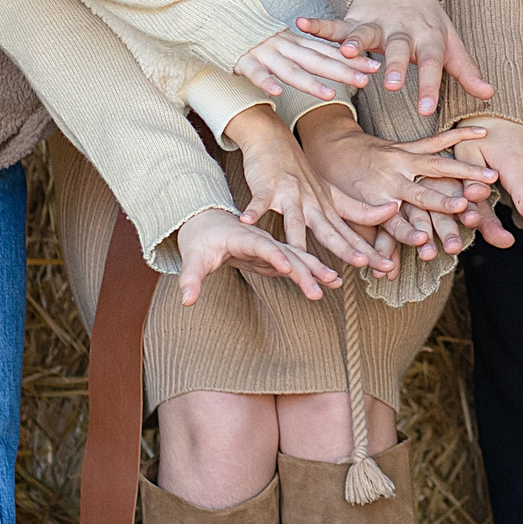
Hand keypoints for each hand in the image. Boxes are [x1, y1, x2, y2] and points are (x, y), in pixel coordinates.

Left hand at [173, 207, 334, 303]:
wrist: (209, 222)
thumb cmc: (200, 241)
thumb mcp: (192, 258)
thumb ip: (190, 279)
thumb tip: (186, 301)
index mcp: (241, 236)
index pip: (259, 246)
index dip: (272, 256)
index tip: (286, 267)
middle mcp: (261, 239)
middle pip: (285, 252)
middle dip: (304, 269)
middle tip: (320, 287)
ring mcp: (270, 246)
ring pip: (298, 255)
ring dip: (316, 268)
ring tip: (336, 281)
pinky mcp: (274, 254)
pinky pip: (298, 261)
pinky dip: (314, 270)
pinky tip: (330, 280)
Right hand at [223, 105, 395, 275]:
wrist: (273, 138)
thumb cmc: (300, 171)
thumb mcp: (329, 192)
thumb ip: (354, 210)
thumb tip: (390, 213)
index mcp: (328, 206)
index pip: (352, 231)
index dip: (368, 249)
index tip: (388, 265)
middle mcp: (312, 202)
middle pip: (330, 231)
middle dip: (346, 249)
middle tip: (364, 264)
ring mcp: (290, 194)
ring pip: (295, 221)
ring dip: (297, 240)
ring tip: (297, 263)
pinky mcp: (267, 186)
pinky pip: (259, 201)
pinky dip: (253, 211)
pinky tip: (247, 221)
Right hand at [231, 27, 377, 101]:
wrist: (222, 21)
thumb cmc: (259, 39)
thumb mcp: (288, 43)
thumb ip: (310, 52)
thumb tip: (341, 62)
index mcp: (297, 42)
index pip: (329, 51)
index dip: (352, 59)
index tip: (374, 67)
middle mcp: (285, 46)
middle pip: (317, 60)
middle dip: (342, 71)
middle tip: (365, 81)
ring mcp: (264, 53)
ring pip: (290, 69)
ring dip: (311, 83)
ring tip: (330, 95)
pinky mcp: (244, 61)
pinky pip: (255, 73)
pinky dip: (266, 82)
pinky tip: (278, 94)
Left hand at [295, 106, 496, 264]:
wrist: (331, 149)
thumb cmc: (341, 189)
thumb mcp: (350, 217)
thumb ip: (374, 243)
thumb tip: (385, 276)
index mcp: (375, 202)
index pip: (394, 224)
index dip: (407, 234)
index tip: (423, 242)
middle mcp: (391, 181)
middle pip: (421, 195)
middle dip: (443, 203)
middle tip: (464, 209)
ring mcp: (400, 160)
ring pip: (436, 166)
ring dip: (464, 171)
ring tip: (490, 178)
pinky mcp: (408, 146)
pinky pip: (436, 141)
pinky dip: (459, 137)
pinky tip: (482, 132)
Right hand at [298, 0, 493, 117]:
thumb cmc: (429, 20)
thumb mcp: (450, 42)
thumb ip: (466, 70)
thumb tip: (489, 93)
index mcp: (428, 38)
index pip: (432, 64)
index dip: (429, 85)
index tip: (426, 109)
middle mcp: (402, 30)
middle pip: (399, 49)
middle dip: (394, 66)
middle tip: (388, 86)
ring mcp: (376, 23)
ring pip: (366, 34)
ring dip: (356, 43)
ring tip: (348, 54)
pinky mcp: (354, 19)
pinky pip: (335, 23)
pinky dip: (319, 24)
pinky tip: (301, 24)